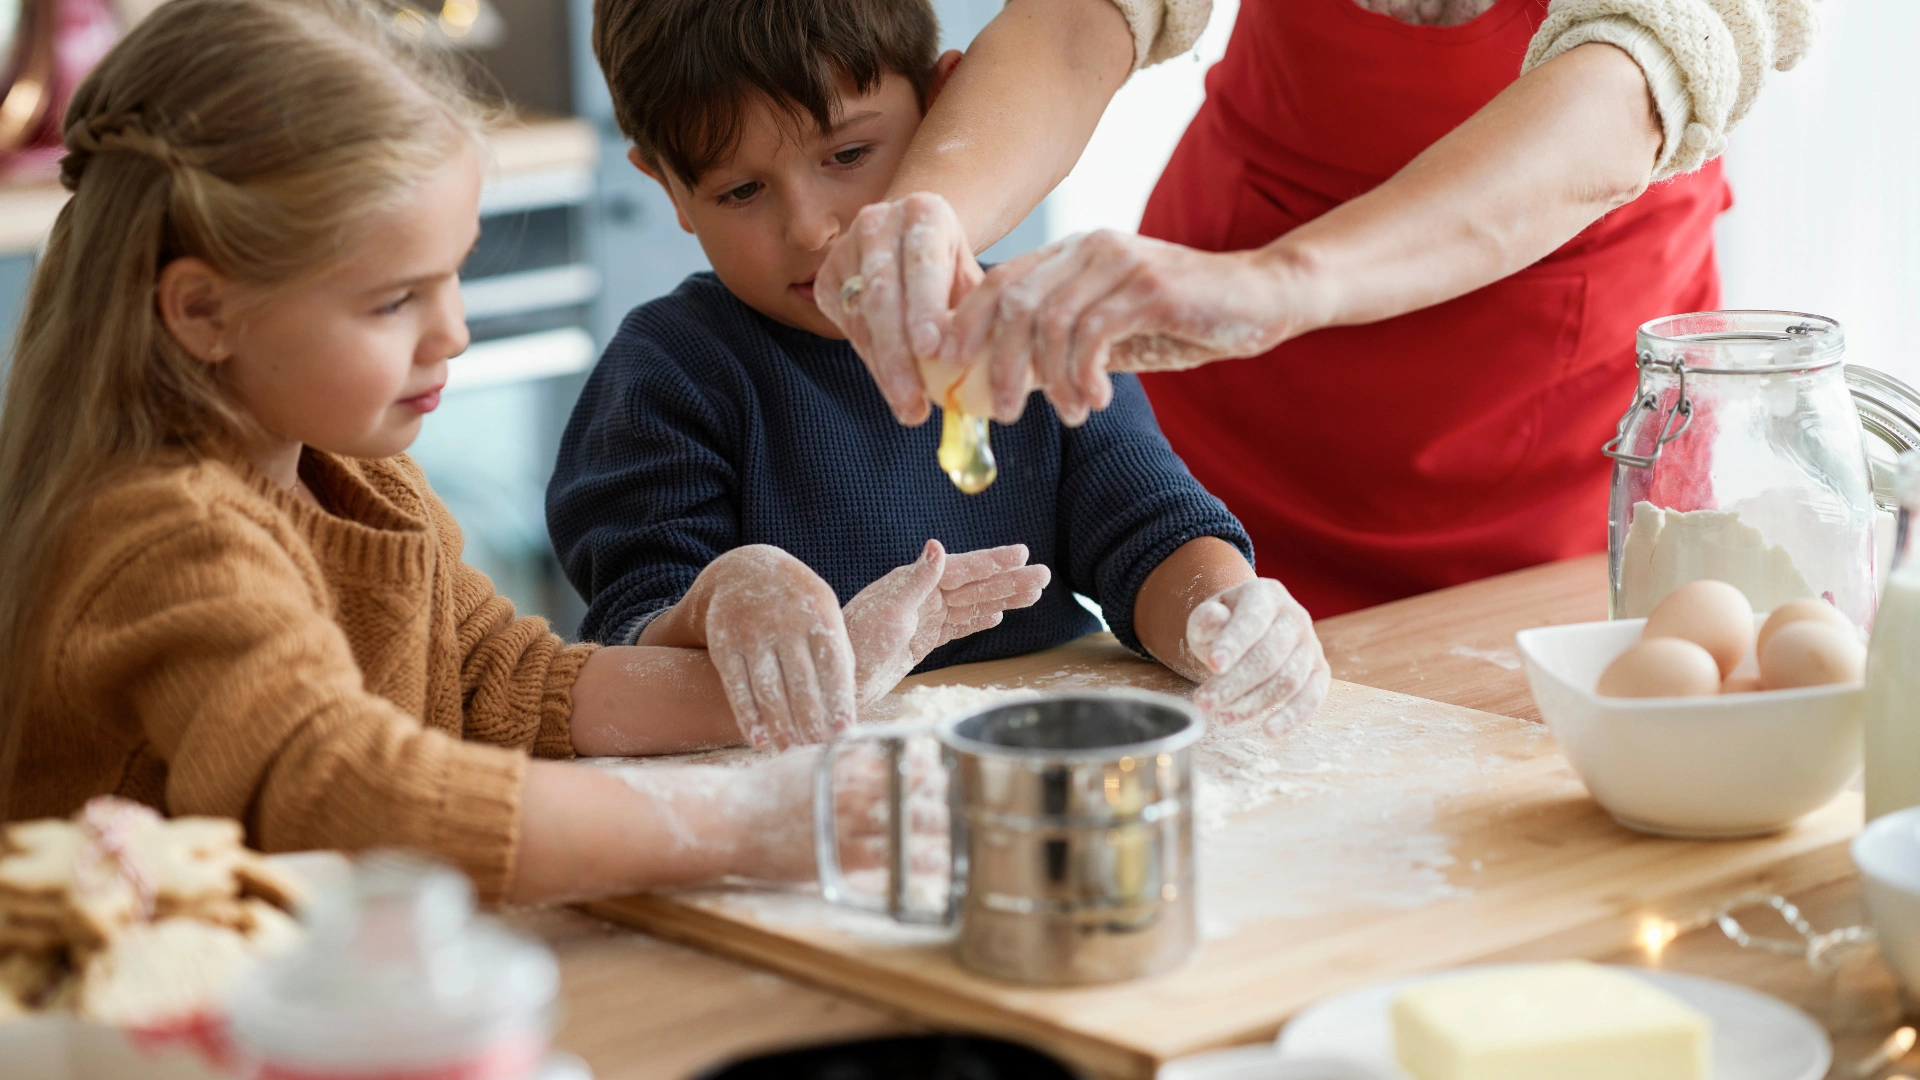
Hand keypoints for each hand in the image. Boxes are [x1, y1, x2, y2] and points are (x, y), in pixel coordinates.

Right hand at [696, 546, 856, 750]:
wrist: (744, 571)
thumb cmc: (797, 605)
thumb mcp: (824, 613)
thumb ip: (837, 655)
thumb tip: (848, 706)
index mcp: (819, 616)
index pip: (833, 666)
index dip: (839, 702)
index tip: (845, 734)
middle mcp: (785, 623)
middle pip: (801, 683)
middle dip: (811, 722)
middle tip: (818, 752)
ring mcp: (752, 633)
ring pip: (768, 689)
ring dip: (781, 726)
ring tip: (791, 751)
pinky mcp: (724, 644)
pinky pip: (736, 686)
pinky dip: (747, 716)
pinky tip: (759, 740)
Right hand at [724, 745, 949, 884]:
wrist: (728, 819)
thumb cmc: (766, 790)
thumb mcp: (807, 758)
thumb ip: (844, 754)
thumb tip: (875, 747)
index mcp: (845, 759)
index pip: (900, 756)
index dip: (931, 763)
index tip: (953, 766)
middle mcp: (852, 786)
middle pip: (912, 786)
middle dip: (945, 793)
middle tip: (974, 798)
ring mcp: (848, 821)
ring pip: (908, 821)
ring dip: (942, 825)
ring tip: (970, 829)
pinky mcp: (840, 855)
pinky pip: (890, 858)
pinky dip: (918, 859)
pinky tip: (940, 863)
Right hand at [815, 192, 984, 424]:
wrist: (912, 244)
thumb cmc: (951, 268)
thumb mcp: (972, 279)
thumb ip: (981, 313)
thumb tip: (1002, 365)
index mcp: (924, 212)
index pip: (923, 262)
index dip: (925, 307)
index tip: (932, 350)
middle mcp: (879, 222)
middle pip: (884, 293)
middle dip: (898, 352)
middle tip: (914, 398)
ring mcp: (846, 248)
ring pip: (862, 315)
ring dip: (885, 367)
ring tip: (908, 406)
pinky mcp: (827, 277)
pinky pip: (848, 326)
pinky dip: (872, 361)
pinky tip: (892, 387)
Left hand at [843, 540, 1051, 705]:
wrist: (838, 679)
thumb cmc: (856, 643)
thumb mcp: (888, 611)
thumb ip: (917, 580)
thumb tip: (937, 546)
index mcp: (914, 582)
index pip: (962, 568)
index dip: (993, 561)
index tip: (1022, 554)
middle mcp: (921, 596)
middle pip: (974, 585)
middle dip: (1009, 581)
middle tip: (1044, 576)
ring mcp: (924, 618)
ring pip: (972, 605)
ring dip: (1002, 599)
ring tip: (1033, 594)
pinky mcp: (922, 640)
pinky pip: (958, 626)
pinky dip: (978, 619)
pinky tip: (997, 615)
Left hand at [942, 231, 1306, 425]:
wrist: (1263, 296)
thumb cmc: (1187, 317)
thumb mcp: (1116, 331)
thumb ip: (1067, 346)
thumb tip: (1008, 380)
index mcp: (1073, 253)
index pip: (999, 283)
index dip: (964, 325)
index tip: (948, 369)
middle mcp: (1090, 248)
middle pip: (1012, 304)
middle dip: (996, 364)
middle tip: (1001, 411)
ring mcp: (1120, 262)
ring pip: (1049, 323)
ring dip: (1048, 380)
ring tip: (1067, 414)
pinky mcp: (1150, 286)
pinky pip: (1092, 334)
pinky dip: (1083, 376)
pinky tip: (1095, 402)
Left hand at [1187, 578, 1329, 734]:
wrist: (1248, 631)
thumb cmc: (1224, 626)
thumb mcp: (1207, 618)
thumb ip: (1206, 620)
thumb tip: (1214, 618)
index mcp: (1266, 595)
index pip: (1252, 620)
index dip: (1234, 643)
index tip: (1214, 665)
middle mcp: (1295, 616)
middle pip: (1269, 656)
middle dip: (1234, 684)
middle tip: (1205, 704)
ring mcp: (1310, 645)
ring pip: (1288, 680)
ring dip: (1253, 704)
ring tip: (1222, 718)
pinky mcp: (1320, 672)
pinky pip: (1313, 697)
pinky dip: (1293, 716)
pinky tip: (1268, 731)